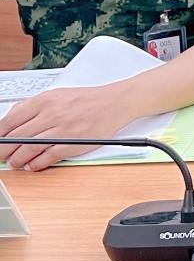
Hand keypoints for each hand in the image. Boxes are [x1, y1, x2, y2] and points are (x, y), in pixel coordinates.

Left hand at [0, 86, 133, 170]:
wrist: (115, 103)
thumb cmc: (88, 100)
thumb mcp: (57, 94)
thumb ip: (33, 105)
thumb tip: (12, 118)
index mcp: (44, 101)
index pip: (10, 121)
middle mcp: (51, 114)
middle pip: (16, 137)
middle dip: (4, 150)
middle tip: (1, 155)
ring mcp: (62, 130)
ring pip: (28, 149)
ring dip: (17, 159)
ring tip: (15, 162)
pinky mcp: (72, 143)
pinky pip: (47, 157)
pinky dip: (36, 164)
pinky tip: (33, 165)